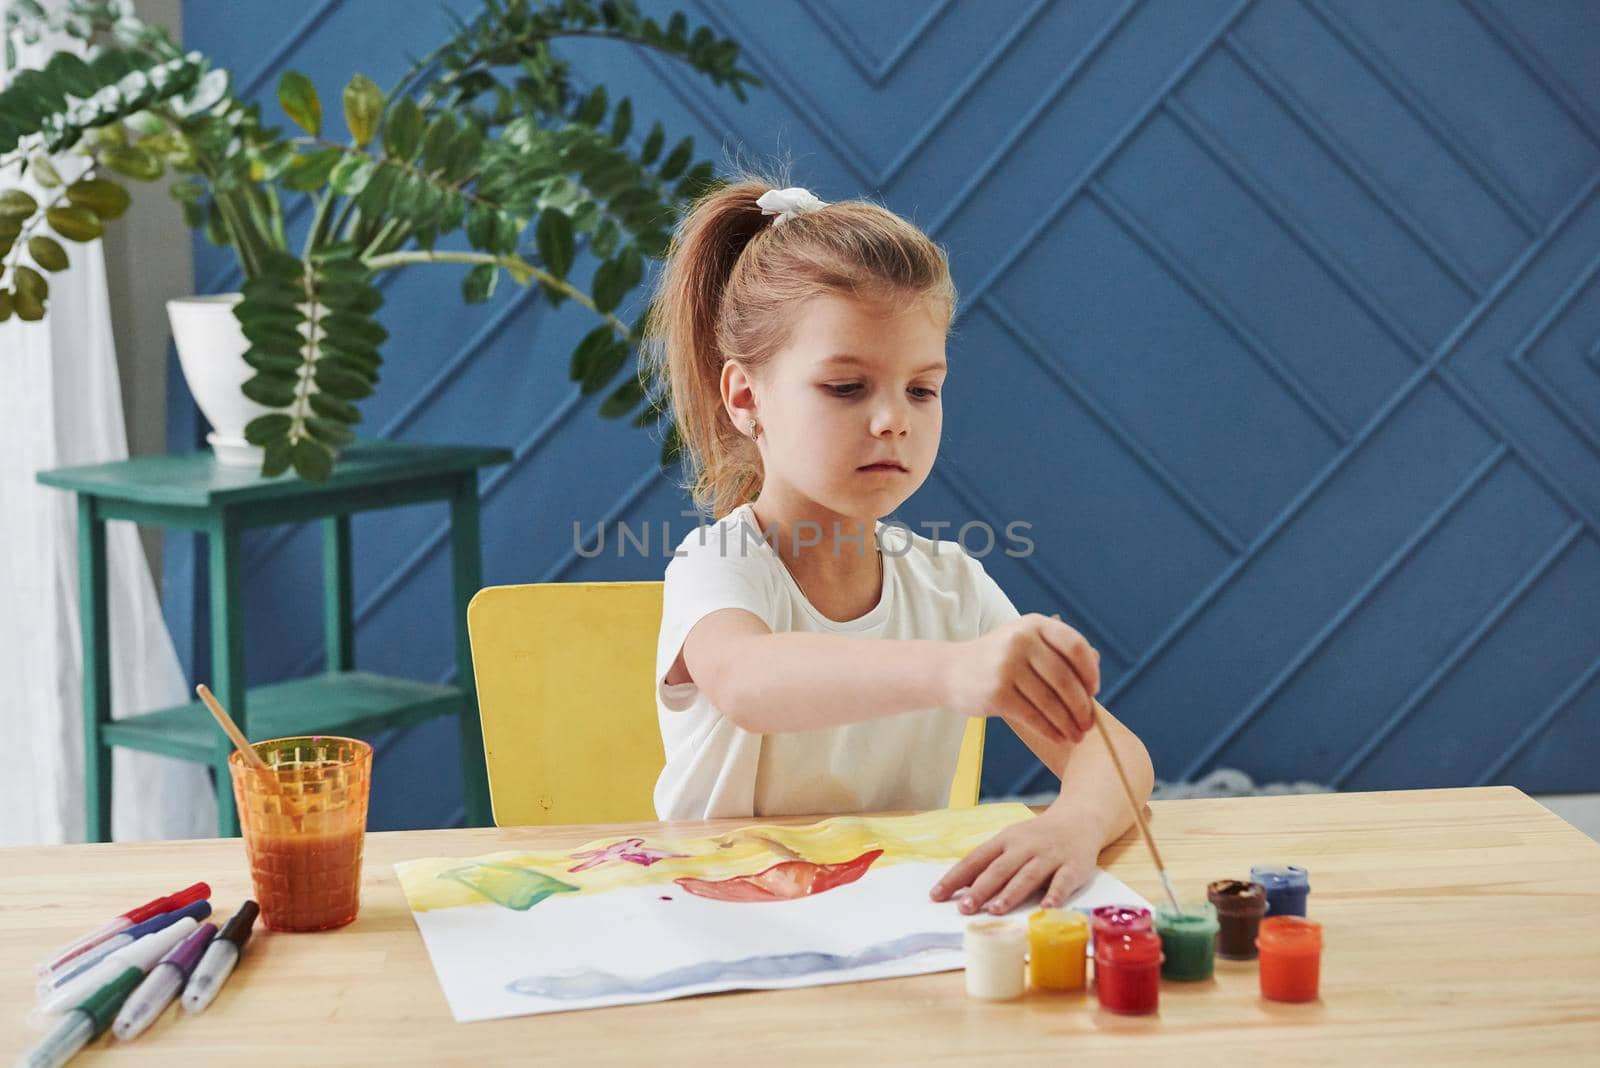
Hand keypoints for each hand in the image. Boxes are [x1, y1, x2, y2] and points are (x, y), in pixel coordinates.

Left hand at [929, 810, 1099, 913]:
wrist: (1080, 819)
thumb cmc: (1037, 837)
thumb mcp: (1010, 842)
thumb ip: (989, 863)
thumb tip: (960, 888)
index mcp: (1005, 840)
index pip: (975, 859)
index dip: (955, 877)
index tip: (936, 895)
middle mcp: (1025, 847)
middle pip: (999, 869)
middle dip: (981, 889)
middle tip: (964, 908)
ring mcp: (1049, 856)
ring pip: (1028, 875)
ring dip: (1011, 893)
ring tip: (995, 910)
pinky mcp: (1073, 866)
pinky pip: (1063, 882)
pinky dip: (1054, 895)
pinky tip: (1045, 909)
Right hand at [943, 614, 1099, 746]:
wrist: (949, 671)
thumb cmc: (997, 660)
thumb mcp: (1026, 643)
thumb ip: (1059, 651)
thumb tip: (1095, 666)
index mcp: (1034, 624)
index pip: (1075, 645)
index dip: (1090, 671)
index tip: (1094, 691)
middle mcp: (1021, 640)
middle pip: (1065, 678)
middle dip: (1082, 706)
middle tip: (1089, 724)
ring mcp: (1006, 666)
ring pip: (1050, 701)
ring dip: (1068, 723)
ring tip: (1076, 735)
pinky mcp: (996, 693)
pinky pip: (1033, 716)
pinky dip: (1050, 730)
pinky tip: (1058, 737)